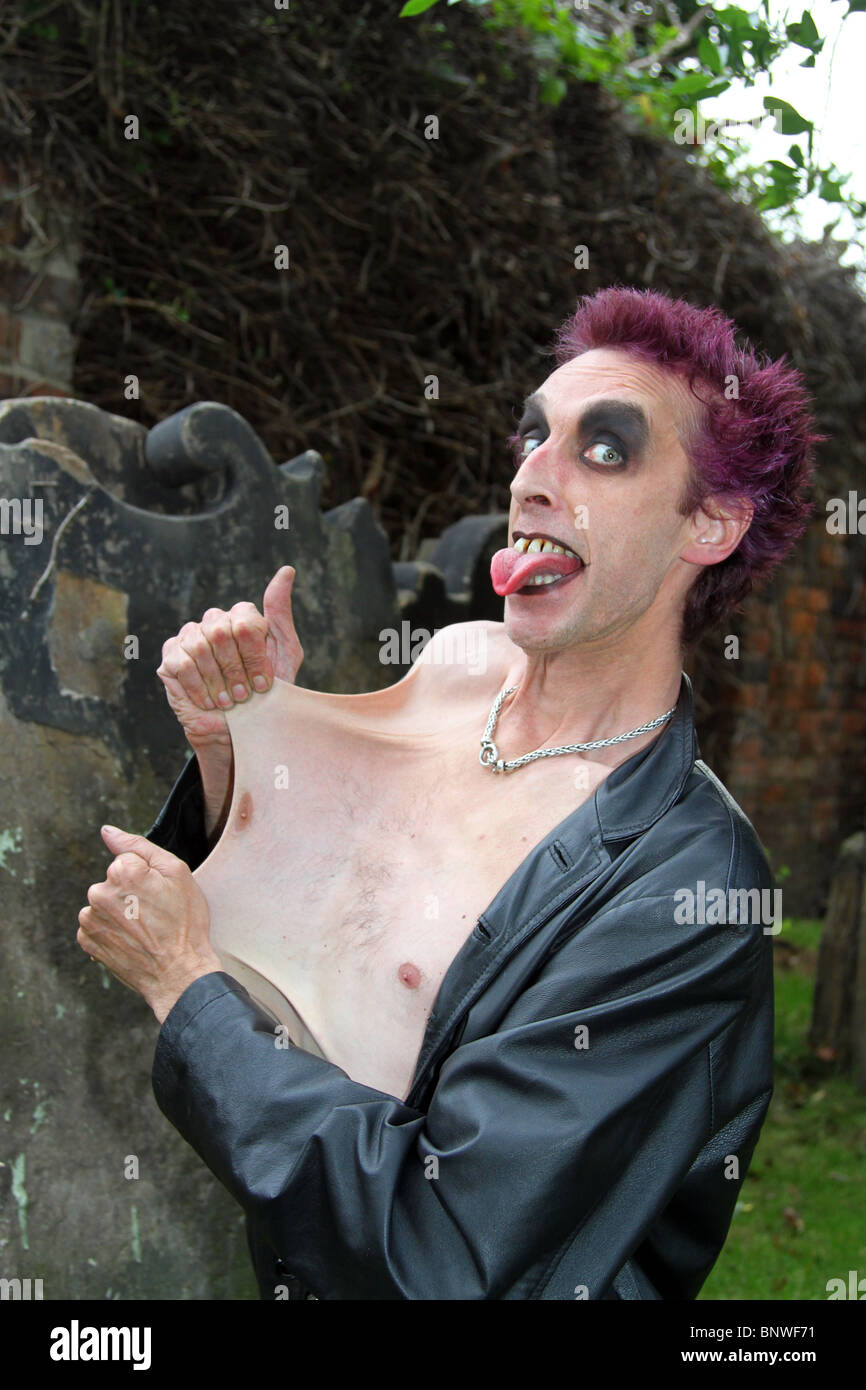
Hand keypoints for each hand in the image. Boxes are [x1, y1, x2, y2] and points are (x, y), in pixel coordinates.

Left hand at [77, 825, 223, 1023]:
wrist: (179, 973)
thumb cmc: (184, 923)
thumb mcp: (176, 873)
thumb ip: (139, 846)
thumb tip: (107, 831)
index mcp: (121, 870)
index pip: (128, 860)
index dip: (148, 876)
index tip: (159, 895)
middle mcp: (98, 892)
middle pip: (114, 881)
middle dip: (131, 893)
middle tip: (155, 914)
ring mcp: (90, 918)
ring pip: (105, 903)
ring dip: (120, 912)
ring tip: (144, 930)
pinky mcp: (87, 940)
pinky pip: (97, 924)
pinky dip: (111, 930)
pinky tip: (131, 940)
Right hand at [156, 565, 304, 751]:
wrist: (238, 730)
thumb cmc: (265, 693)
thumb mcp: (284, 654)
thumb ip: (280, 613)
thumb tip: (287, 570)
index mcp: (241, 617)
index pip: (246, 622)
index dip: (255, 657)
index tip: (263, 684)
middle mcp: (214, 621)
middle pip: (221, 631)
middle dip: (235, 669)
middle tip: (243, 694)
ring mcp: (190, 636)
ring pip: (200, 645)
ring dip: (217, 680)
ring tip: (227, 701)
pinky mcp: (170, 657)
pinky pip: (181, 662)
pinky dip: (198, 686)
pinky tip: (208, 701)